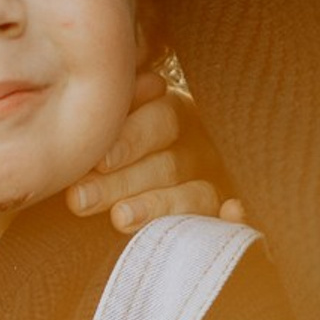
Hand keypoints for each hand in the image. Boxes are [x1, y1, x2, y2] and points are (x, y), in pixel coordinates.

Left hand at [68, 70, 244, 232]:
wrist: (145, 195)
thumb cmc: (110, 154)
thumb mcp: (112, 127)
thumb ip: (110, 115)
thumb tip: (109, 100)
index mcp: (172, 116)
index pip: (159, 119)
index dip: (131, 139)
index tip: (99, 161)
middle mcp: (197, 148)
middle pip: (167, 164)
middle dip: (121, 183)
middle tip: (80, 199)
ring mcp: (216, 183)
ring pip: (194, 194)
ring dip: (158, 205)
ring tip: (120, 219)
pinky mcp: (227, 214)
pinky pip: (239, 215)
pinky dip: (240, 215)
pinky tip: (233, 212)